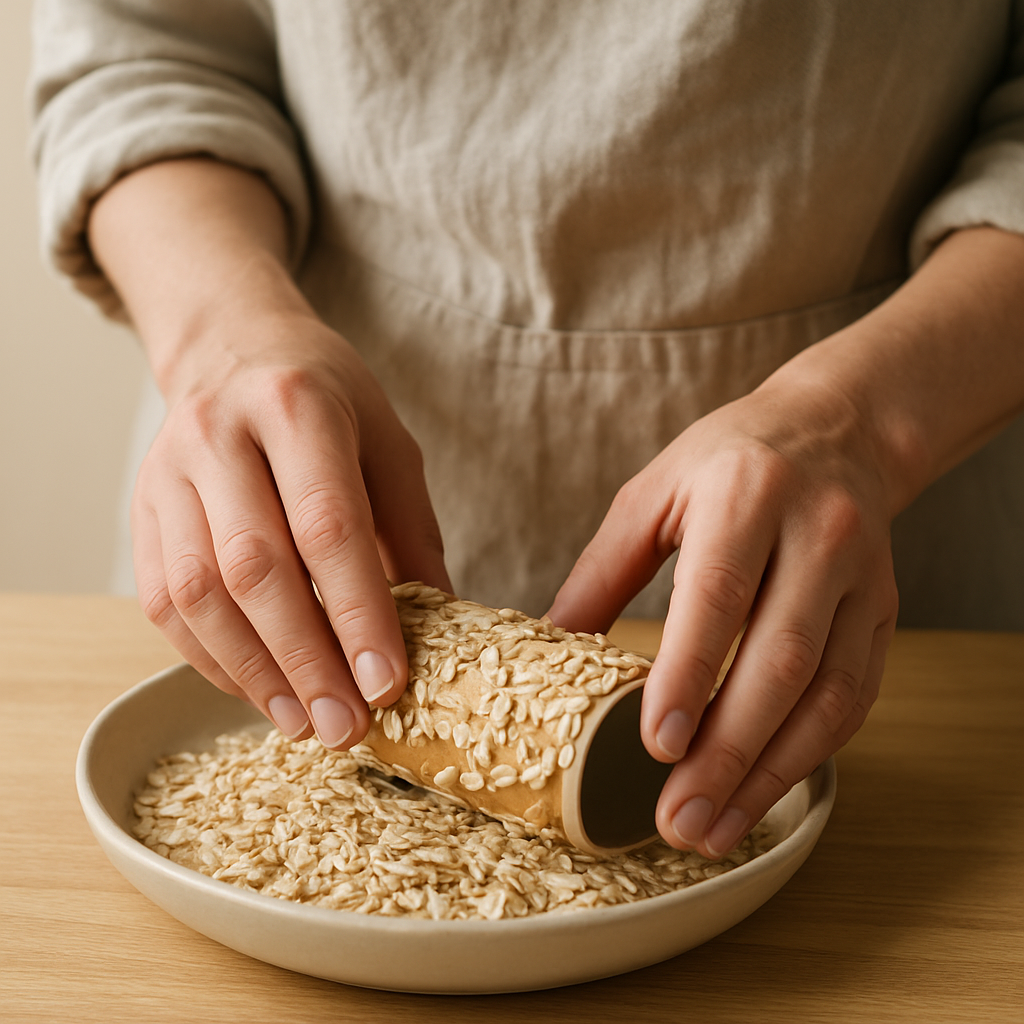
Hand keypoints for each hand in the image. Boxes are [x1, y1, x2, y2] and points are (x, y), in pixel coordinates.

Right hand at [132, 309, 450, 746]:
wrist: (234, 349)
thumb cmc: (327, 401)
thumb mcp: (389, 445)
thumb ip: (411, 532)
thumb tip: (441, 625)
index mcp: (298, 409)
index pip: (327, 524)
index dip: (357, 611)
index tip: (386, 683)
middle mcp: (220, 436)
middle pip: (255, 566)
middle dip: (304, 659)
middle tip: (345, 725)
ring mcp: (167, 473)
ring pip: (196, 592)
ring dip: (253, 671)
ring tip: (304, 723)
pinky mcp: (141, 510)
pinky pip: (162, 601)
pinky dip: (211, 657)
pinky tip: (258, 690)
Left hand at [548, 359, 898, 856]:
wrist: (836, 431)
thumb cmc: (729, 461)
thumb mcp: (653, 492)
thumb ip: (603, 569)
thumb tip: (552, 642)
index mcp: (747, 496)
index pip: (719, 594)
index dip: (690, 673)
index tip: (658, 745)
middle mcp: (817, 536)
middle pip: (779, 659)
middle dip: (728, 751)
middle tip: (679, 818)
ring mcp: (861, 579)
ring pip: (826, 692)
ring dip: (771, 772)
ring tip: (715, 828)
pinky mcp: (882, 612)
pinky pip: (855, 694)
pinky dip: (811, 752)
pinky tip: (766, 789)